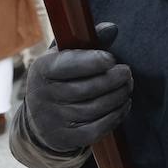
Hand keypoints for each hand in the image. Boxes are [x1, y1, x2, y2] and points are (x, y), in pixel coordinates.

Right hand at [25, 22, 133, 153]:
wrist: (40, 117)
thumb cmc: (60, 77)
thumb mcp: (66, 55)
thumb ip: (89, 40)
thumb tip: (112, 28)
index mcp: (42, 69)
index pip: (69, 65)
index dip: (93, 62)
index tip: (111, 59)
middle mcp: (44, 96)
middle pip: (87, 89)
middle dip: (113, 80)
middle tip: (127, 73)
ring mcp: (53, 120)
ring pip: (95, 109)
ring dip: (118, 97)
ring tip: (128, 87)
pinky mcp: (65, 138)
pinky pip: (96, 129)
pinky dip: (115, 116)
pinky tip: (124, 105)